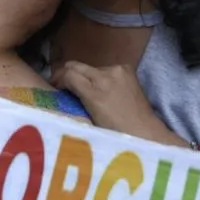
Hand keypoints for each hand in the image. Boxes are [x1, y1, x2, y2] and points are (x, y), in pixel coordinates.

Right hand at [51, 61, 176, 144]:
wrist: (146, 132)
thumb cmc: (116, 135)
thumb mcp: (90, 121)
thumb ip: (76, 102)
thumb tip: (63, 93)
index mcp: (95, 93)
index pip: (68, 75)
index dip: (57, 79)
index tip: (53, 86)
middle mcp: (106, 76)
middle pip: (76, 65)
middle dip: (65, 73)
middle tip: (60, 84)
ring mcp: (118, 70)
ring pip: (90, 67)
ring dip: (84, 76)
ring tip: (83, 90)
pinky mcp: (127, 69)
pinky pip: (105, 69)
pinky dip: (99, 76)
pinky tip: (101, 89)